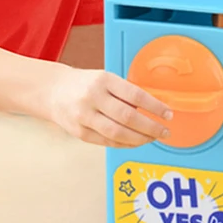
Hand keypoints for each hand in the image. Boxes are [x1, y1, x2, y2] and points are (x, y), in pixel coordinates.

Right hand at [48, 67, 172, 146]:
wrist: (54, 91)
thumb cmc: (86, 84)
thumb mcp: (106, 79)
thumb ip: (125, 93)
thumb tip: (152, 108)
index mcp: (104, 80)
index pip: (135, 94)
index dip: (154, 106)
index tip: (168, 114)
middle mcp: (93, 97)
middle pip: (128, 117)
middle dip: (151, 127)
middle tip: (165, 131)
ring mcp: (84, 116)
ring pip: (117, 133)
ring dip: (139, 138)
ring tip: (152, 138)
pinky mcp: (80, 133)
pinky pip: (107, 141)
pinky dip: (124, 144)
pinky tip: (136, 142)